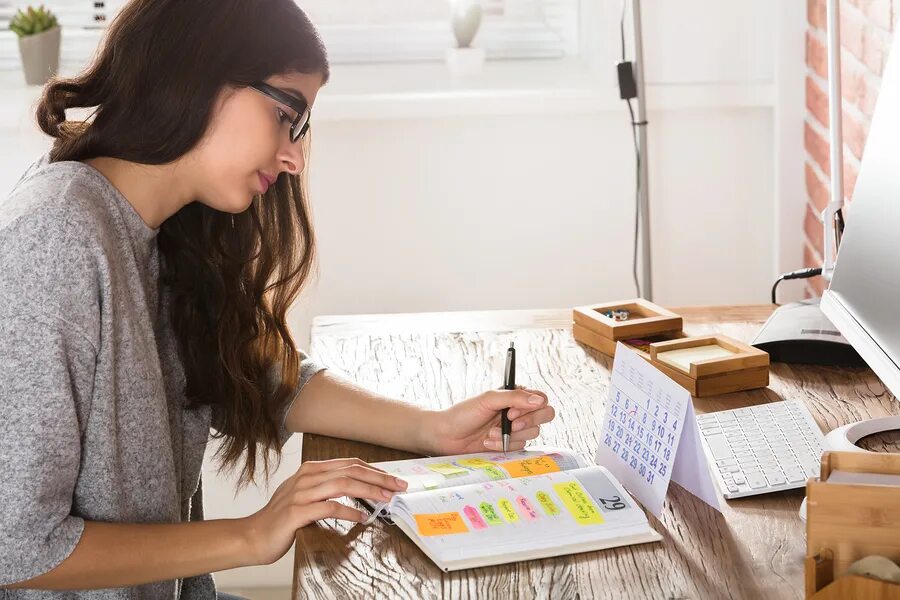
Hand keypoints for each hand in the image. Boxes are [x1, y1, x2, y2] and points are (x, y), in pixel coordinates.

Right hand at [240, 458, 407, 565]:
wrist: (252, 536)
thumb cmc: (281, 519)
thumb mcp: (305, 496)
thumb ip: (327, 489)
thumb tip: (358, 489)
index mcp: (310, 470)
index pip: (350, 464)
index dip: (374, 470)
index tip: (393, 479)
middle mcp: (306, 477)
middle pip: (351, 471)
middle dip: (379, 478)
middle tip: (399, 486)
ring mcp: (300, 493)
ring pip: (343, 485)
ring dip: (369, 492)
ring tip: (386, 499)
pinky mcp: (296, 512)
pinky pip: (328, 508)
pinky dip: (349, 512)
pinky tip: (362, 518)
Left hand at [430, 387, 554, 454]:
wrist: (446, 436)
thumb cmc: (463, 413)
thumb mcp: (488, 400)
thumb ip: (514, 397)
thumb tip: (539, 400)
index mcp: (514, 396)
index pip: (541, 399)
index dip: (532, 407)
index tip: (512, 412)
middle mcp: (518, 411)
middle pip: (544, 416)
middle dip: (528, 422)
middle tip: (509, 423)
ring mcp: (514, 429)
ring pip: (533, 433)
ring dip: (510, 435)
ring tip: (489, 433)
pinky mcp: (509, 444)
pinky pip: (519, 447)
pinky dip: (503, 445)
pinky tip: (487, 442)